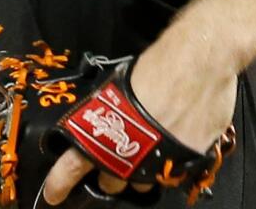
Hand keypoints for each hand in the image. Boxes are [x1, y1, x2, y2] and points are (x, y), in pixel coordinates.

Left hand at [41, 38, 236, 204]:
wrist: (201, 63)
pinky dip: (170, 160)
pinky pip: (174, 171)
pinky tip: (173, 140)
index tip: (54, 194)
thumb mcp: (121, 85)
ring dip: (142, 170)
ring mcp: (160, 162)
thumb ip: (111, 111)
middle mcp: (132, 154)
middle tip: (116, 156)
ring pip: (144, 182)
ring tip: (147, 147)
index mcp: (107, 132)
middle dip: (110, 173)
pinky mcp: (188, 162)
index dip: (60, 182)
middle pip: (111, 182)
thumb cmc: (161, 66)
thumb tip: (106, 119)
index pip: (74, 165)